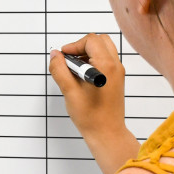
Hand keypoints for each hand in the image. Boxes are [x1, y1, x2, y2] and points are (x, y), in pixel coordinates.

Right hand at [49, 34, 138, 173]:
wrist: (106, 133)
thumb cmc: (92, 117)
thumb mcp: (69, 91)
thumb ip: (60, 69)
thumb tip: (55, 55)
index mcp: (106, 66)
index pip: (91, 40)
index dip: (74, 45)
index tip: (63, 57)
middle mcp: (115, 66)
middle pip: (99, 40)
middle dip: (82, 46)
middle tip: (70, 60)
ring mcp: (118, 72)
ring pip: (103, 49)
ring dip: (87, 54)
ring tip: (75, 70)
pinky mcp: (117, 79)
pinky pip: (106, 60)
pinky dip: (93, 61)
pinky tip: (82, 77)